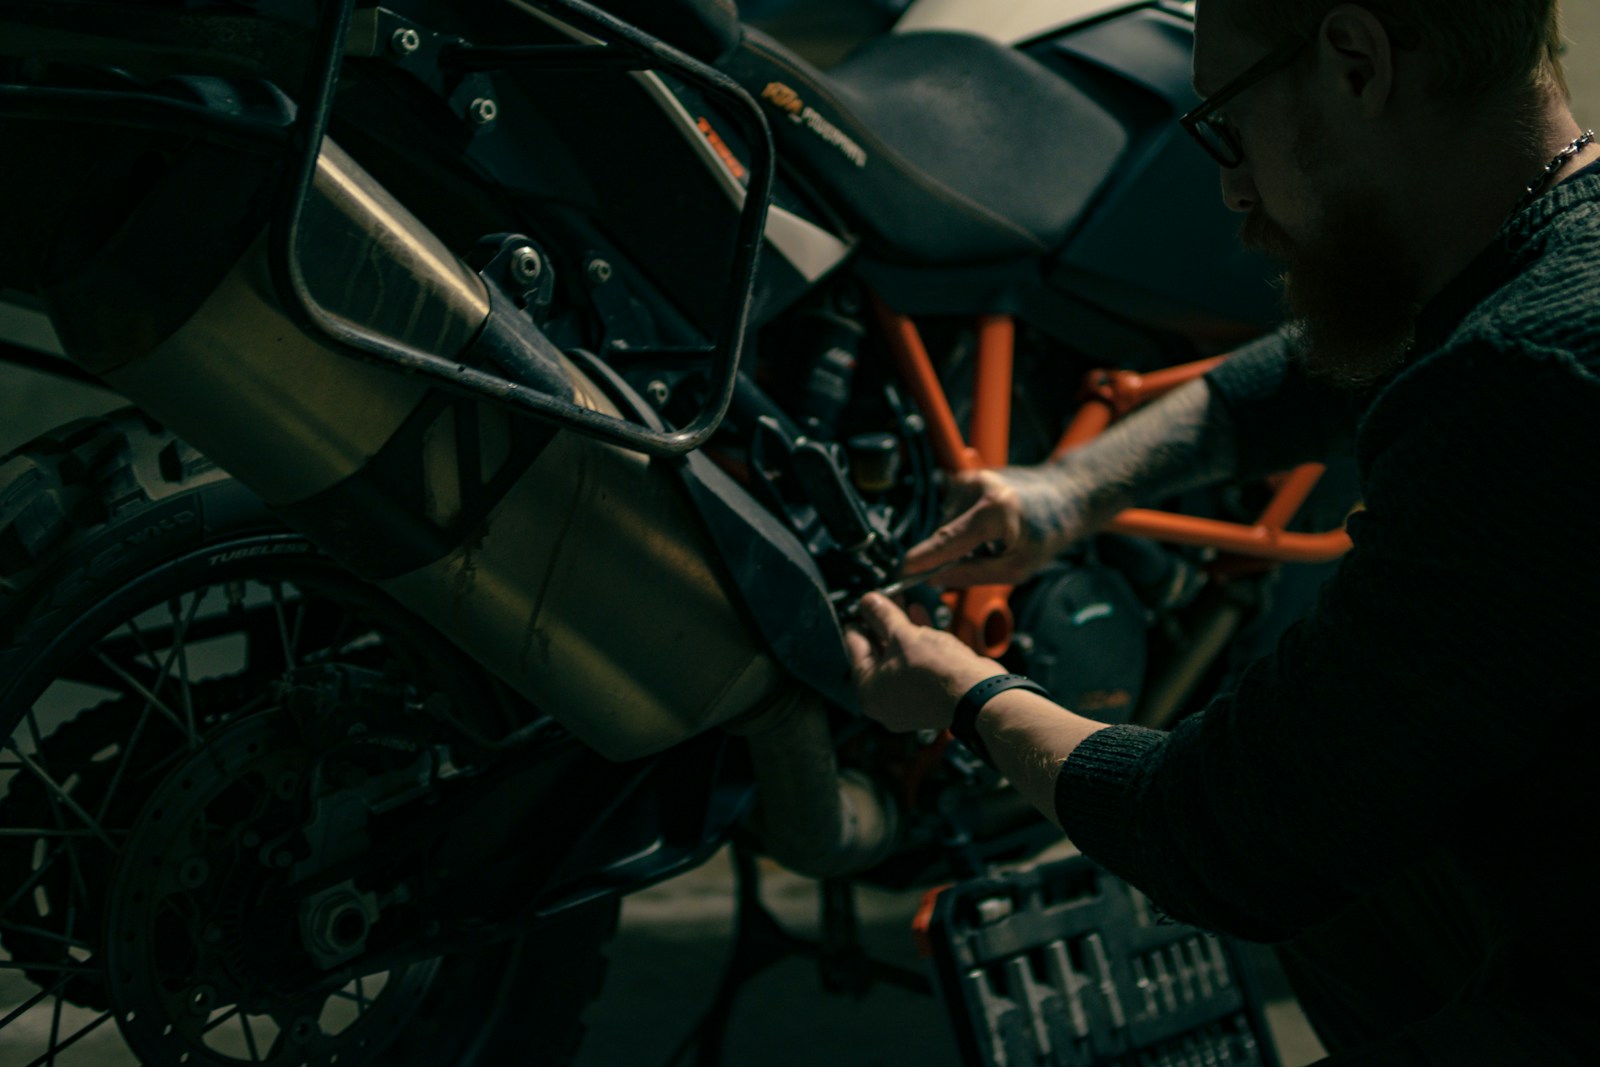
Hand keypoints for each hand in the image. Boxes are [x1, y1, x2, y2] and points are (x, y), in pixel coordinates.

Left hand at [845, 593, 1004, 732]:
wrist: (979, 694)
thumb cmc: (937, 671)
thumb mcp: (903, 635)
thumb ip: (882, 616)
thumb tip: (866, 600)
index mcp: (868, 692)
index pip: (854, 647)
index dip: (859, 620)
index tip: (861, 603)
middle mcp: (884, 701)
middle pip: (877, 653)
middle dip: (881, 623)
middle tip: (883, 599)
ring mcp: (908, 700)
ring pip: (898, 657)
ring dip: (900, 629)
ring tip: (901, 601)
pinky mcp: (929, 694)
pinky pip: (915, 664)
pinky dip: (916, 642)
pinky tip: (918, 615)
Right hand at [902, 466, 1100, 587]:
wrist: (1064, 495)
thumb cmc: (1047, 532)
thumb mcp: (1017, 567)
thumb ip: (973, 575)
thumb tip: (937, 580)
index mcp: (995, 510)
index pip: (949, 539)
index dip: (924, 558)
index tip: (903, 571)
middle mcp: (978, 487)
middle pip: (943, 533)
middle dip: (950, 554)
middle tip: (979, 561)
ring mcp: (970, 478)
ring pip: (944, 524)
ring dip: (958, 540)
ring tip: (990, 541)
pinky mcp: (965, 476)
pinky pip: (949, 513)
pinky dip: (961, 526)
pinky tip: (986, 527)